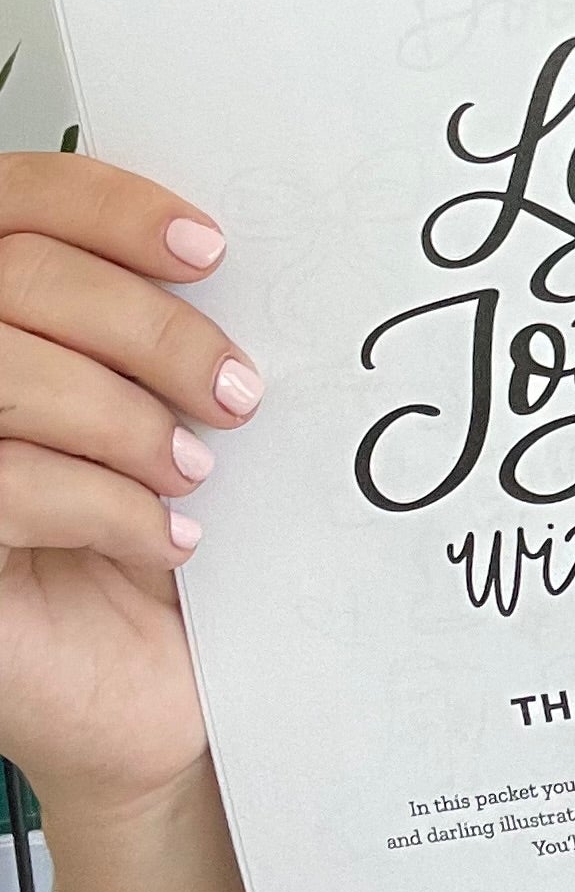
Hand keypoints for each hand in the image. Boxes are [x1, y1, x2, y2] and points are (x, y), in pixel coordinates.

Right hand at [0, 153, 261, 817]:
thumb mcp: (169, 417)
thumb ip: (162, 331)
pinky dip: (105, 506)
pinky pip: (5, 484)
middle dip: (149, 331)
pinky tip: (166, 539)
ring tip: (197, 472)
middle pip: (19, 277)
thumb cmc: (158, 538)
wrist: (149, 693)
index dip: (108, 206)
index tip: (211, 249)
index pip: (18, 199)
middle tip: (235, 392)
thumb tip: (222, 252)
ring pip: (6, 374)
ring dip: (126, 421)